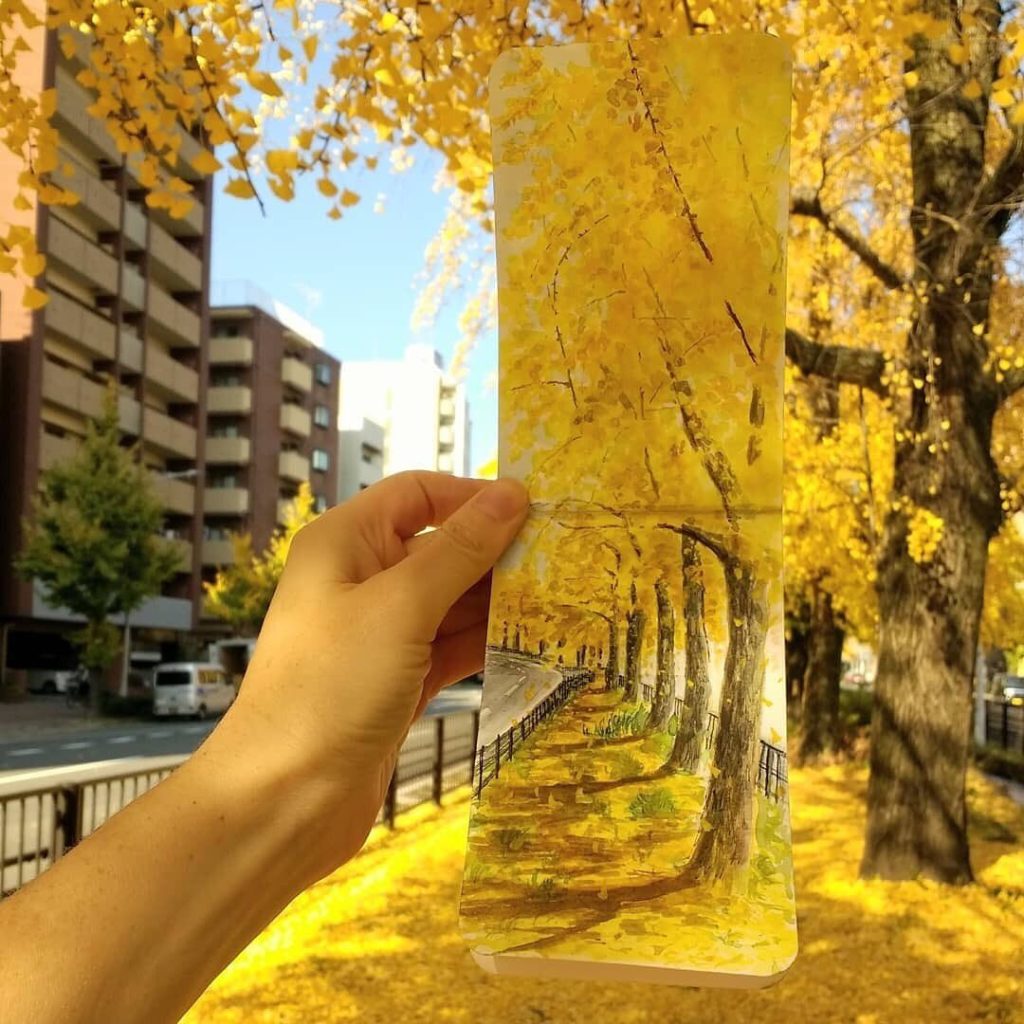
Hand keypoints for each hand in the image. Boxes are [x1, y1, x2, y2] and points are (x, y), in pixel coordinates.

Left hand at [205, 472, 528, 874]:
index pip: (418, 495)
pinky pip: (450, 647)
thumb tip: (511, 494)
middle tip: (563, 562)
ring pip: (451, 601)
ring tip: (561, 602)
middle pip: (441, 548)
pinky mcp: (397, 681)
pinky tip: (531, 644)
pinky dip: (486, 644)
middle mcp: (361, 580)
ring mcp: (380, 634)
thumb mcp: (401, 607)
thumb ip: (460, 550)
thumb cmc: (330, 688)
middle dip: (497, 555)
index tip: (535, 511)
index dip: (473, 497)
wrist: (283, 801)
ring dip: (499, 603)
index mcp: (346, 543)